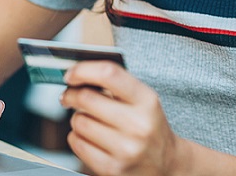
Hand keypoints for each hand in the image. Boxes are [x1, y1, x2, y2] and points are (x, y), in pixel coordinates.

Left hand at [60, 61, 180, 175]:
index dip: (83, 70)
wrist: (166, 164)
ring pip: (79, 122)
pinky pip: (77, 143)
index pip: (109, 74)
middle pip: (86, 98)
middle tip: (68, 96)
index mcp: (147, 101)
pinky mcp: (112, 168)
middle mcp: (138, 125)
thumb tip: (77, 74)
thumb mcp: (142, 100)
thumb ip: (115, 83)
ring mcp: (126, 149)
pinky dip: (76, 137)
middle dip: (71, 94)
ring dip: (77, 118)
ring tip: (88, 120)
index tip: (70, 74)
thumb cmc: (148, 126)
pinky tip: (89, 137)